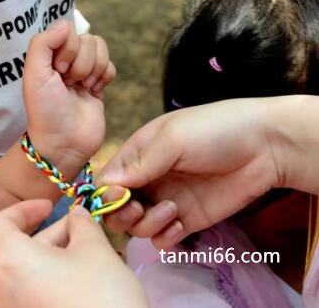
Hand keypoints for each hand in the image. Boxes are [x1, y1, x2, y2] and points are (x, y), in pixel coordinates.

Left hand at [0, 200, 147, 307]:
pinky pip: (27, 293)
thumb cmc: (100, 293)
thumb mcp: (95, 249)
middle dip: (48, 234)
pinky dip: (46, 279)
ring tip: (84, 252)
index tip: (50, 205)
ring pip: (24, 272)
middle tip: (79, 228)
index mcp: (7, 262)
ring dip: (50, 256)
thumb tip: (77, 215)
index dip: (25, 208)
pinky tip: (76, 278)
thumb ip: (81, 224)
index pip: (0, 223)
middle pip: (15, 248)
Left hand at [23, 20, 115, 164]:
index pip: (68, 30)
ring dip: (94, 69)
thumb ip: (43, 44)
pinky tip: (94, 92)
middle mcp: (65, 60)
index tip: (59, 71)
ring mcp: (84, 72)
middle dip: (82, 63)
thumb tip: (65, 25)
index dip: (68, 48)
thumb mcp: (34, 75)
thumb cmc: (45, 111)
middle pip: (88, 39)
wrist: (64, 143)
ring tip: (82, 88)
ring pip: (102, 49)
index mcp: (48, 55)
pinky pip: (111, 66)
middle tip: (69, 84)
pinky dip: (105, 77)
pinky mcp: (99, 85)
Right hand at [97, 98, 289, 248]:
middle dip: (121, 214)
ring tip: (171, 210)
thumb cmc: (214, 130)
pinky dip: (165, 238)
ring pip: (136, 227)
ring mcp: (165, 201)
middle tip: (138, 208)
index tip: (120, 196)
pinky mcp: (186, 221)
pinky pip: (161, 240)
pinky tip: (181, 225)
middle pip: (115, 209)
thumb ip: (139, 163)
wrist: (265, 146)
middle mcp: (147, 180)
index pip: (105, 180)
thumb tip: (104, 185)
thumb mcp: (172, 138)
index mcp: (137, 155)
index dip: (105, 193)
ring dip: (146, 224)